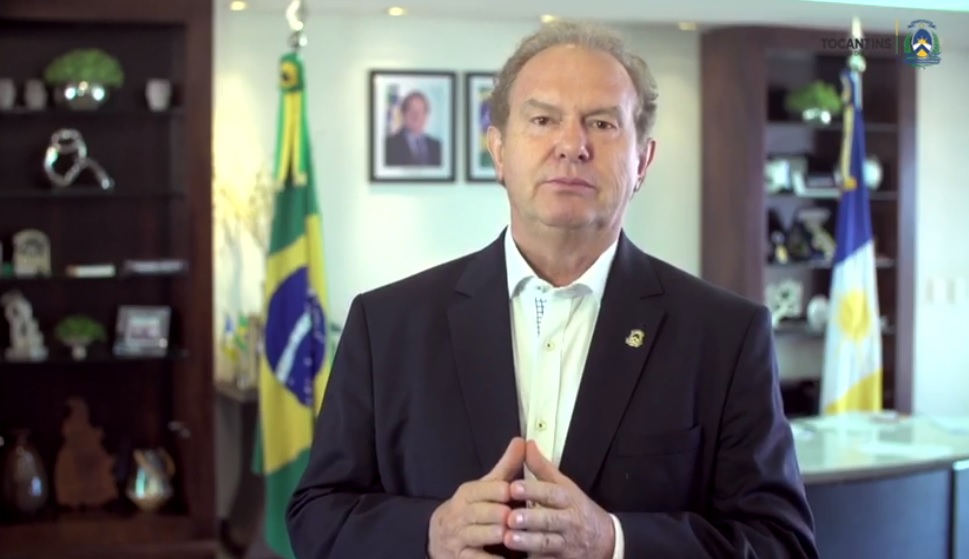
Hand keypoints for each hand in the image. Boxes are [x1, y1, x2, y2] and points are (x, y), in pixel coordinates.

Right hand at [428, 437, 524, 558]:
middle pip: (480, 512)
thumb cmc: (472, 509)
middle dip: (497, 514)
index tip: (510, 491)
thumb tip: (522, 441)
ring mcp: (460, 538)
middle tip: (513, 516)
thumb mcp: (486, 487)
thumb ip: (506, 467)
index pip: (481, 490)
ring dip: (495, 535)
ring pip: (478, 535)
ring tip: (510, 535)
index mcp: (468, 494)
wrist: (440, 536)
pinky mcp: (461, 558)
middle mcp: (461, 514)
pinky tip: (506, 558)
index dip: (496, 491)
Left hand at [504, 440, 614, 558]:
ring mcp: (565, 543)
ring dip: (528, 542)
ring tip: (508, 538)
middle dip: (531, 519)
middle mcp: (568, 521)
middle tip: (510, 517)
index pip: (551, 493)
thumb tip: (526, 444)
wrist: (605, 541)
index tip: (513, 487)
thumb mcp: (565, 486)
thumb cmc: (577, 508)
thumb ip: (543, 468)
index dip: (533, 490)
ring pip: (547, 543)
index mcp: (568, 499)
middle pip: (550, 520)